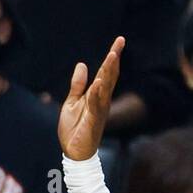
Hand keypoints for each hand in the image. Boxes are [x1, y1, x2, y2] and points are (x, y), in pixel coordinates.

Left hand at [58, 36, 123, 160]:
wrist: (73, 151)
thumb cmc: (74, 128)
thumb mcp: (72, 101)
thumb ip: (78, 84)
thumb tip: (82, 64)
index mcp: (96, 95)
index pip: (106, 72)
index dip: (112, 56)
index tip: (119, 41)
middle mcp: (101, 100)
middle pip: (110, 75)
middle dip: (114, 58)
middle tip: (120, 41)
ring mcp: (99, 110)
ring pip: (106, 87)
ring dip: (109, 71)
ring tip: (112, 55)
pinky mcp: (93, 120)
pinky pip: (96, 104)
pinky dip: (98, 93)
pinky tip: (100, 81)